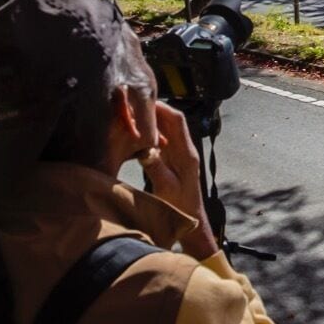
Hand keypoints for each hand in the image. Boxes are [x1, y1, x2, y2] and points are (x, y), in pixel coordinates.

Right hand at [140, 102, 218, 257]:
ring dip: (152, 121)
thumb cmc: (180, 207)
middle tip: (134, 105)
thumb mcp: (167, 188)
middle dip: (155, 110)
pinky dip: (151, 133)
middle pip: (172, 121)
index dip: (162, 108)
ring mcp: (180, 154)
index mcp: (187, 154)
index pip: (177, 121)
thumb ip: (157, 168)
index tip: (144, 102)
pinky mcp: (174, 160)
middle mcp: (185, 150)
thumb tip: (146, 150)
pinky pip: (163, 140)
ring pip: (167, 129)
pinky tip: (137, 134)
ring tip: (133, 116)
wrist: (191, 221)